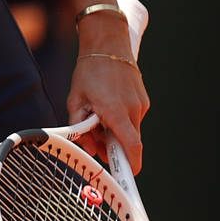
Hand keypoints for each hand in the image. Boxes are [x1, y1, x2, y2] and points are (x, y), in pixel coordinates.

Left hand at [67, 52, 150, 174]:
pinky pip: (133, 118)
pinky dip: (122, 121)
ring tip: (98, 118)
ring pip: (131, 130)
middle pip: (129, 142)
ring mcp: (141, 104)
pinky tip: (107, 107)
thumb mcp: (75, 99)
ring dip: (116, 133)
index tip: (127, 176)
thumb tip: (88, 148)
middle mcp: (132, 110)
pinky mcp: (143, 100)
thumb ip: (80, 127)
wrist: (108, 44)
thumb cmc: (88, 72)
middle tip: (96, 143)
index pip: (131, 147)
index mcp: (115, 111)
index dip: (131, 165)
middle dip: (114, 149)